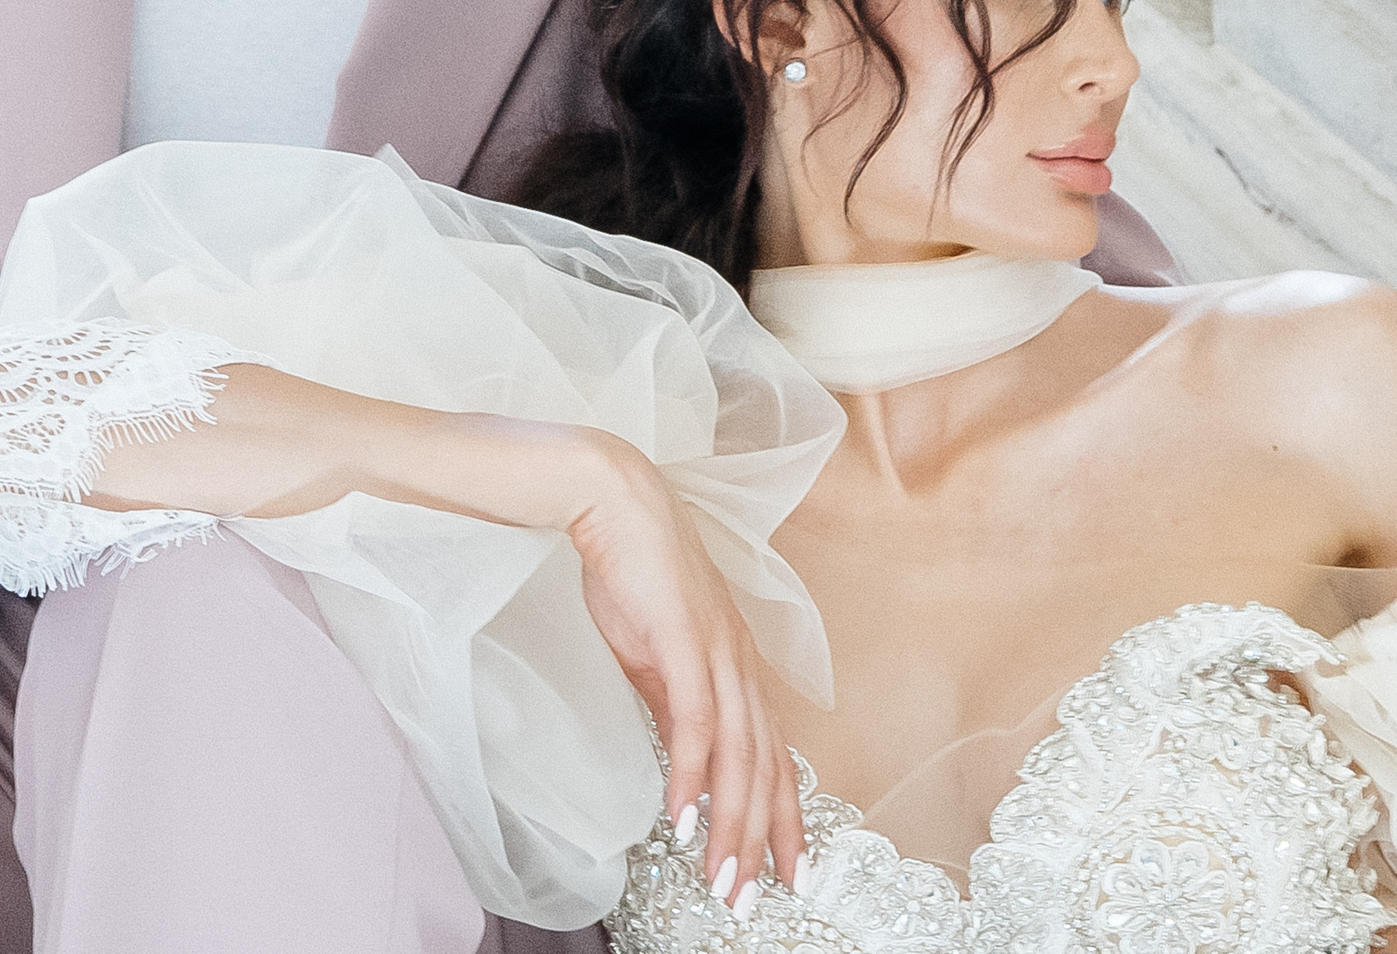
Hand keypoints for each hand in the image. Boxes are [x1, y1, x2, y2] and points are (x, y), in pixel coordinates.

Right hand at [565, 436, 805, 915]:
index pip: (773, 755)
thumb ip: (673, 699)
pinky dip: (693, 774)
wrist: (610, 498)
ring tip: (724, 878)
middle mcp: (741, 661)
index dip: (782, 817)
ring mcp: (719, 650)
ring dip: (732, 824)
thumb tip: (683, 755)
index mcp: (738, 663)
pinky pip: (696, 721)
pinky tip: (683, 818)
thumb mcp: (654, 650)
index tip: (785, 872)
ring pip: (738, 756)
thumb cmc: (630, 566)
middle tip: (752, 898)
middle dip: (763, 840)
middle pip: (765, 767)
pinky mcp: (685, 638)